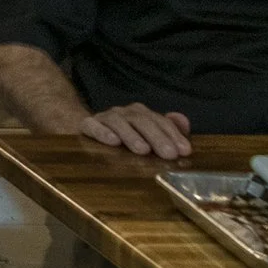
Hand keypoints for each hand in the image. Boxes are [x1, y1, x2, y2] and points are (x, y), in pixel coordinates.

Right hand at [77, 104, 192, 159]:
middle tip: (169, 154)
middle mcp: (124, 113)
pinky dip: (102, 132)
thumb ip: (167, 128)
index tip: (184, 151)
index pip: (160, 121)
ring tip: (143, 150)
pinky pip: (92, 126)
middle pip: (141, 120)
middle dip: (157, 137)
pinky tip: (113, 141)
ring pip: (118, 122)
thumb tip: (184, 121)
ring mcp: (104, 118)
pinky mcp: (85, 125)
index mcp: (140, 114)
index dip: (173, 134)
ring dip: (132, 135)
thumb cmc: (122, 136)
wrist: (83, 128)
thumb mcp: (147, 133)